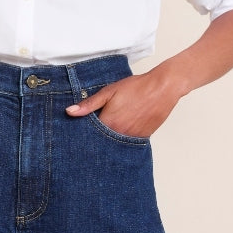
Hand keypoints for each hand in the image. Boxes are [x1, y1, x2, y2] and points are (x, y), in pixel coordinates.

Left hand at [66, 67, 184, 139]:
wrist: (163, 88)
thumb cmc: (136, 88)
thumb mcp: (109, 92)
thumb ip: (89, 104)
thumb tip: (69, 111)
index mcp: (108, 123)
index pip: (89, 136)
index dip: (83, 135)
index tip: (77, 135)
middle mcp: (119, 134)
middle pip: (101, 143)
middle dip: (95, 141)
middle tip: (91, 135)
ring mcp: (132, 138)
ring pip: (115, 144)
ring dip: (109, 141)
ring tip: (106, 134)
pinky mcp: (142, 138)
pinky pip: (127, 144)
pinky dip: (121, 140)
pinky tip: (119, 132)